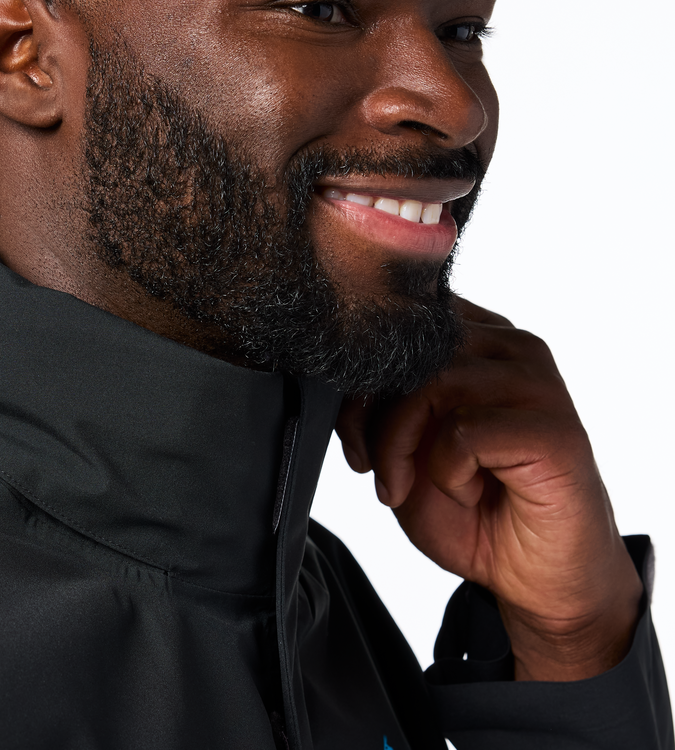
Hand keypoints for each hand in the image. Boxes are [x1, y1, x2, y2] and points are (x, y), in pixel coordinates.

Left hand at [335, 297, 642, 680]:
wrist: (540, 577)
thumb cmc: (475, 507)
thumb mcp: (406, 446)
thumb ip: (382, 399)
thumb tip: (342, 370)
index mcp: (479, 339)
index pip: (405, 320)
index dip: (362, 372)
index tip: (351, 432)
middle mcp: (512, 347)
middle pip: (412, 348)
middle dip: (370, 411)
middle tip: (368, 466)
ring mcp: (538, 384)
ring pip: (432, 383)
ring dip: (399, 444)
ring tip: (406, 486)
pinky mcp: (555, 430)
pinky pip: (464, 431)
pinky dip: (445, 472)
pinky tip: (467, 492)